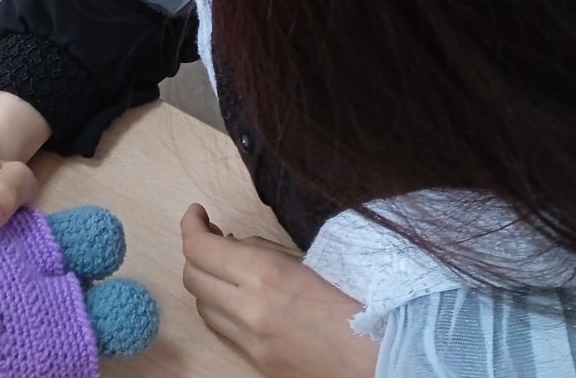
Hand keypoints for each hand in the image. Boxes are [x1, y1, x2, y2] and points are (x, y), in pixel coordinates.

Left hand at [180, 205, 376, 377]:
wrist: (385, 357)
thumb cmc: (358, 299)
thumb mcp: (311, 259)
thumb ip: (265, 250)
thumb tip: (232, 244)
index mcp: (263, 275)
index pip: (200, 248)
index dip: (190, 224)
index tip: (197, 213)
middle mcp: (248, 310)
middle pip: (192, 277)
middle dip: (196, 253)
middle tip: (212, 238)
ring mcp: (250, 342)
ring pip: (203, 307)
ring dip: (207, 283)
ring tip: (227, 269)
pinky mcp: (257, 364)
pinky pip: (222, 332)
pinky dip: (221, 310)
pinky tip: (240, 299)